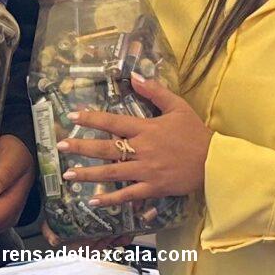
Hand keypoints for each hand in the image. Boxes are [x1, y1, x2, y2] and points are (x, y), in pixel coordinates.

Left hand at [58, 71, 209, 207]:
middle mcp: (142, 150)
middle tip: (60, 147)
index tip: (73, 116)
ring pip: (112, 172)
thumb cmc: (195, 133)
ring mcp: (146, 171)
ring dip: (88, 174)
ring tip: (67, 174)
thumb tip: (134, 75)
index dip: (92, 118)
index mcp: (147, 129)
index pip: (113, 122)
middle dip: (81, 147)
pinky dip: (110, 199)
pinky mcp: (153, 188)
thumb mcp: (178, 106)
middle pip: (106, 148)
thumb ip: (155, 91)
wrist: (215, 161)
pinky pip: (128, 195)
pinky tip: (93, 200)